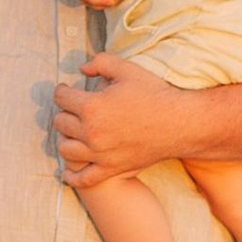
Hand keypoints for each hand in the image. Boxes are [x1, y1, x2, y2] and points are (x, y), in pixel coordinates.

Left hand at [54, 49, 188, 181]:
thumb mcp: (127, 69)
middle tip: (75, 109)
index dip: (63, 90)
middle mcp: (92, 132)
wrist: (180, 124)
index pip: (61, 97)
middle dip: (65, 112)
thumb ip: (100, 62)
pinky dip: (72, 176)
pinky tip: (68, 171)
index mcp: (92, 107)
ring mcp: (100, 154)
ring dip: (67, 139)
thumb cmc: (155, 94)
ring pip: (65, 149)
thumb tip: (81, 69)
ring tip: (75, 132)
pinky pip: (82, 179)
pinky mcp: (111, 169)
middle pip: (60, 122)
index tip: (68, 90)